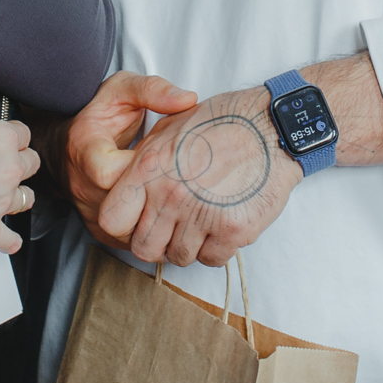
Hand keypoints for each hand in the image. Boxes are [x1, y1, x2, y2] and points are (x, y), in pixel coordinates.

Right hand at [0, 92, 39, 255]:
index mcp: (1, 138)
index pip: (22, 133)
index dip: (12, 134)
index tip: (5, 136)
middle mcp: (8, 170)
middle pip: (31, 164)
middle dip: (21, 163)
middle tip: (9, 163)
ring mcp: (0, 201)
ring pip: (25, 199)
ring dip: (18, 197)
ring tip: (8, 197)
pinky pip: (8, 239)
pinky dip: (8, 241)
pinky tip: (7, 240)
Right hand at [56, 73, 198, 236]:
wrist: (66, 145)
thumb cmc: (97, 115)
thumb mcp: (122, 90)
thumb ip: (153, 90)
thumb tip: (189, 99)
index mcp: (86, 151)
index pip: (114, 174)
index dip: (147, 171)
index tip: (170, 158)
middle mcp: (83, 188)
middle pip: (127, 208)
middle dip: (160, 198)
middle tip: (189, 184)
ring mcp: (90, 214)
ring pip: (131, 231)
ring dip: (160, 219)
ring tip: (185, 201)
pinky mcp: (100, 231)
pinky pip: (130, 241)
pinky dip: (153, 231)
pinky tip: (171, 215)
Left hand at [97, 86, 298, 267]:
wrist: (271, 126)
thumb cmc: (221, 123)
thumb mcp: (169, 129)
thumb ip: (144, 163)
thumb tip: (128, 187)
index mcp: (148, 169)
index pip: (112, 220)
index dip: (124, 225)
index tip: (138, 220)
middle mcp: (170, 196)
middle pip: (143, 249)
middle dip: (156, 243)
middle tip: (173, 228)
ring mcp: (201, 216)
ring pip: (178, 257)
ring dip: (189, 245)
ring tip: (203, 221)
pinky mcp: (232, 230)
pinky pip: (212, 259)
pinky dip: (217, 248)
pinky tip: (223, 224)